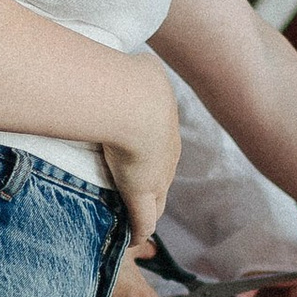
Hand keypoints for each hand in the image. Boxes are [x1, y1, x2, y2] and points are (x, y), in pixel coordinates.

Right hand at [100, 49, 182, 243]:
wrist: (134, 99)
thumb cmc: (130, 79)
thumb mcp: (138, 69)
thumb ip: (135, 66)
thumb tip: (132, 56)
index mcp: (166, 124)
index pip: (161, 149)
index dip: (152, 160)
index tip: (141, 165)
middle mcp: (166, 151)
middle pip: (162, 177)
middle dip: (152, 187)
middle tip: (138, 197)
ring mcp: (156, 174)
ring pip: (155, 200)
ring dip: (146, 210)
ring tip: (135, 221)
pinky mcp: (141, 193)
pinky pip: (143, 220)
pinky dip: (138, 230)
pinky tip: (133, 240)